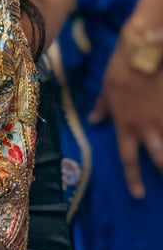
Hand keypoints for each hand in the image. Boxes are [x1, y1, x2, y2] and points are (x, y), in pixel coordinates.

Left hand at [90, 48, 162, 198]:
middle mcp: (147, 129)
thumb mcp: (106, 91)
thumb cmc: (120, 72)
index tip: (138, 194)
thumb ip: (103, 109)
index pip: (128, 159)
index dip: (133, 178)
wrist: (143, 54)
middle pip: (159, 160)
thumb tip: (94, 120)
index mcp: (125, 126)